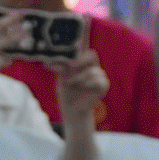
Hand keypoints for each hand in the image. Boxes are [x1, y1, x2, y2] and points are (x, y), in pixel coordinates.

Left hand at [57, 44, 108, 159]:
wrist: (72, 108)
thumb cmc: (66, 92)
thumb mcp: (62, 77)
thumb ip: (63, 67)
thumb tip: (54, 59)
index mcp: (82, 64)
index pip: (84, 52)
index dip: (78, 51)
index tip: (67, 58)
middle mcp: (92, 68)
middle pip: (92, 55)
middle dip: (81, 61)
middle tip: (71, 67)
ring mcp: (99, 76)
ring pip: (93, 71)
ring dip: (80, 77)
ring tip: (72, 83)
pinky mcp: (104, 85)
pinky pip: (99, 80)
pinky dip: (89, 83)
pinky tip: (83, 87)